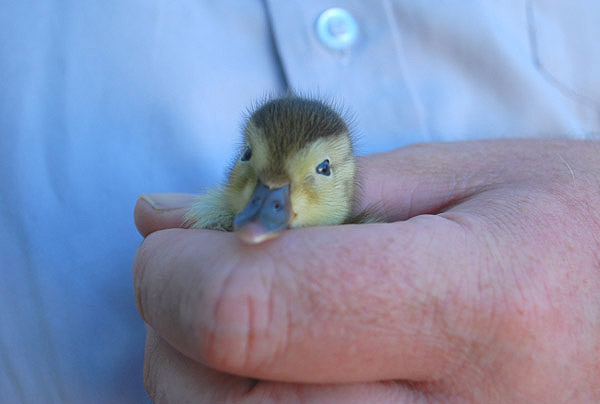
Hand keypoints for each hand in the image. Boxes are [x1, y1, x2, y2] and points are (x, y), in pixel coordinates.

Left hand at [133, 139, 599, 402]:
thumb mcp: (458, 177)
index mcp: (474, 306)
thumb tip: (163, 214)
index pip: (253, 312)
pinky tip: (283, 373)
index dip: (178, 272)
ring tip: (251, 324)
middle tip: (206, 276)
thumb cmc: (572, 224)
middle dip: (176, 332)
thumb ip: (306, 197)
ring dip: (201, 382)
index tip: (173, 240)